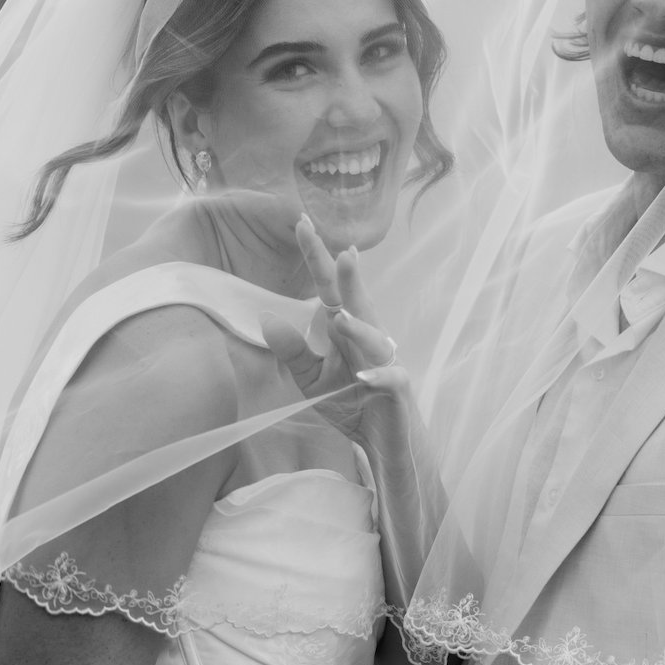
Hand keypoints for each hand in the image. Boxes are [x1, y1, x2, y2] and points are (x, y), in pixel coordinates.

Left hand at [261, 216, 409, 457]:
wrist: (384, 441)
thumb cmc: (350, 401)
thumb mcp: (310, 379)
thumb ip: (292, 351)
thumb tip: (267, 318)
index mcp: (345, 330)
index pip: (328, 289)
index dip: (317, 257)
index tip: (302, 223)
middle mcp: (368, 339)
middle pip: (357, 304)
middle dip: (349, 279)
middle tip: (340, 251)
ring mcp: (385, 363)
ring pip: (375, 340)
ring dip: (359, 329)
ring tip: (340, 318)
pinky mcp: (396, 390)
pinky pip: (390, 380)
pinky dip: (379, 376)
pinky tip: (364, 376)